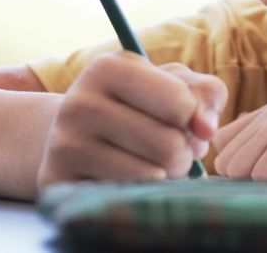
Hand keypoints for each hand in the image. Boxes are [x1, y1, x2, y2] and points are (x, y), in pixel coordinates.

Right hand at [36, 51, 226, 191]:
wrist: (73, 134)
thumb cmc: (137, 104)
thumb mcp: (172, 84)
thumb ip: (205, 93)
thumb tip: (206, 129)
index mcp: (107, 68)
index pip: (180, 103)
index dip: (194, 117)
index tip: (183, 118)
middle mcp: (79, 103)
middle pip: (169, 144)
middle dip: (184, 152)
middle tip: (174, 149)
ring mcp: (64, 145)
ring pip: (151, 175)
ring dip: (167, 175)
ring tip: (156, 163)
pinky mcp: (60, 182)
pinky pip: (127, 198)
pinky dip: (142, 193)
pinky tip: (132, 179)